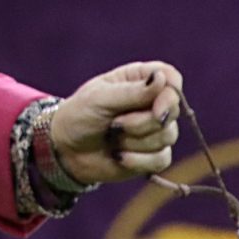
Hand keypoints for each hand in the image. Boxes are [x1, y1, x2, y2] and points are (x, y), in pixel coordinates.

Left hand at [47, 61, 182, 184]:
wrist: (67, 151)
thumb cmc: (80, 115)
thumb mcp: (101, 98)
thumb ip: (133, 91)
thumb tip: (163, 79)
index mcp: (141, 80)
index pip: (172, 78)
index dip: (170, 93)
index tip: (156, 107)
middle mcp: (152, 103)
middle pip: (171, 110)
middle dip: (143, 122)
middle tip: (115, 124)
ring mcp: (155, 130)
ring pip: (167, 136)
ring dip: (135, 142)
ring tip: (112, 138)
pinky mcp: (154, 156)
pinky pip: (162, 159)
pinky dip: (138, 160)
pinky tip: (119, 156)